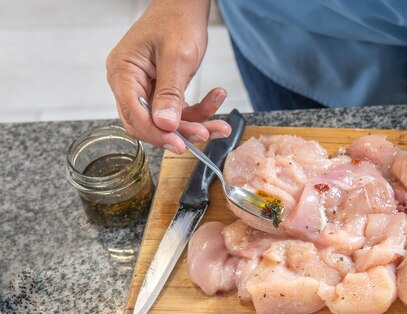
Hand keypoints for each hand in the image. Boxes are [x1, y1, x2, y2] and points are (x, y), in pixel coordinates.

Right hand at [106, 0, 230, 153]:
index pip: (133, 114)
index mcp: (123, 72)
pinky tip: (216, 98)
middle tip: (205, 134)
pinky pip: (177, 110)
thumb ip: (170, 93)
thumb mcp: (177, 57)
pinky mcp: (161, 90)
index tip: (179, 143)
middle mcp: (129, 82)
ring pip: (167, 120)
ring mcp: (144, 87)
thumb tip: (164, 124)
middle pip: (148, 122)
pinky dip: (198, 110)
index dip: (156, 133)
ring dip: (195, 124)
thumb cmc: (176, 20)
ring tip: (221, 125)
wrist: (185, 5)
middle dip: (179, 131)